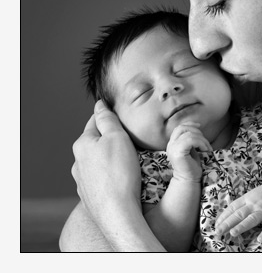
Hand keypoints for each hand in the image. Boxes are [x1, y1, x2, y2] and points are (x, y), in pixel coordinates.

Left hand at [71, 101, 141, 229]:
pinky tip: (121, 178)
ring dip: (108, 157)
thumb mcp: (117, 137)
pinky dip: (109, 174)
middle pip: (95, 142)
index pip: (94, 121)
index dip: (108, 116)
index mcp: (82, 144)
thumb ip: (108, 119)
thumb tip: (99, 104)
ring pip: (97, 161)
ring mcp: (82, 181)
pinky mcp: (90, 195)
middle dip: (109, 138)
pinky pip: (100, 178)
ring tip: (127, 159)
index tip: (119, 115)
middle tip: (128, 137)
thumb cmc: (120, 173)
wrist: (118, 213)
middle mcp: (77, 162)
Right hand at [166, 122, 211, 181]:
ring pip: (189, 134)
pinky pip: (191, 140)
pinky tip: (204, 150)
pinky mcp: (178, 152)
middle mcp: (170, 145)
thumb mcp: (191, 149)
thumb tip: (197, 126)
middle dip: (197, 132)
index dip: (189, 124)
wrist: (188, 181)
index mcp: (172, 143)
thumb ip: (190, 139)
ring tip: (207, 148)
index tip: (199, 126)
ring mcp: (173, 148)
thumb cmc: (191, 167)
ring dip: (202, 140)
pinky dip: (201, 143)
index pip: (179, 127)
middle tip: (205, 143)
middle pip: (182, 128)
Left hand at [215, 177, 261, 242]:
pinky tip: (260, 240)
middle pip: (239, 214)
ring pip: (251, 218)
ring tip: (233, 233)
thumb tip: (232, 214)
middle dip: (227, 223)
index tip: (216, 225)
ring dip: (242, 226)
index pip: (232, 208)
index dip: (224, 216)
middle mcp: (254, 203)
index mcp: (247, 198)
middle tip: (217, 232)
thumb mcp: (254, 194)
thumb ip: (244, 203)